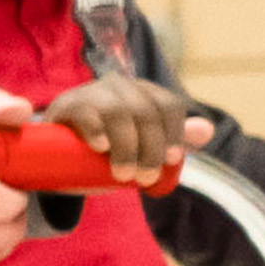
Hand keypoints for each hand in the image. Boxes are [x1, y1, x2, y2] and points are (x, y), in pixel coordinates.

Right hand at [37, 75, 208, 186]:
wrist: (57, 156)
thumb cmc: (105, 152)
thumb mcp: (141, 149)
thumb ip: (172, 140)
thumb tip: (207, 131)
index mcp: (143, 93)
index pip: (168, 105)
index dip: (174, 132)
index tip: (173, 160)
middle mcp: (120, 86)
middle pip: (145, 112)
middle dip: (150, 148)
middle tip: (145, 179)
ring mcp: (91, 92)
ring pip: (119, 112)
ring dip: (126, 147)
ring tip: (123, 174)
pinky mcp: (66, 104)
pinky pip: (86, 112)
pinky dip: (96, 130)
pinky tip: (100, 147)